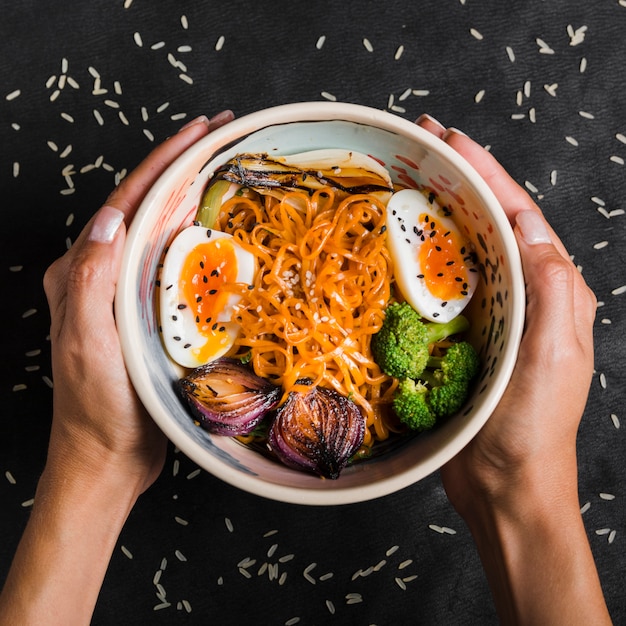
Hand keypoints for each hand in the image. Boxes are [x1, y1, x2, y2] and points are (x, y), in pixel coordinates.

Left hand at [42, 111, 233, 494]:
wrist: (107, 456)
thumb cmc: (97, 407)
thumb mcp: (88, 344)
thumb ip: (91, 281)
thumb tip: (109, 218)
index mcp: (81, 273)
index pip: (124, 202)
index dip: (162, 161)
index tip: (200, 129)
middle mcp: (100, 275)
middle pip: (143, 206)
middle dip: (179, 166)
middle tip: (220, 136)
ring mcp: (123, 292)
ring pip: (159, 232)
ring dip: (188, 196)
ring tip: (223, 170)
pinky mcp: (144, 311)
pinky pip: (171, 264)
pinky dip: (195, 239)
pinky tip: (218, 232)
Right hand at [415, 115, 609, 624]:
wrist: (504, 485)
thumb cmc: (531, 429)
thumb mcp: (552, 356)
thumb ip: (549, 289)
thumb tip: (528, 229)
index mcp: (552, 291)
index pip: (517, 215)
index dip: (486, 172)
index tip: (450, 139)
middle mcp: (524, 295)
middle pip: (490, 222)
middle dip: (460, 180)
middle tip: (423, 145)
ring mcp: (491, 315)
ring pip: (464, 250)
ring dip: (438, 213)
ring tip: (409, 180)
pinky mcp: (461, 336)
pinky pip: (440, 288)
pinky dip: (421, 261)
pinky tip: (400, 247)